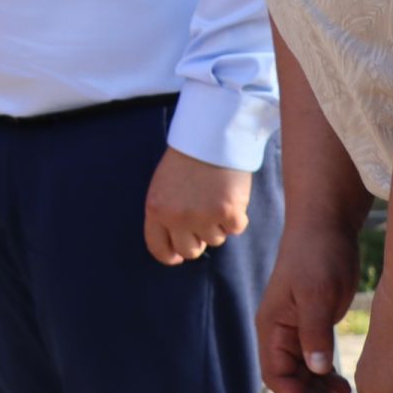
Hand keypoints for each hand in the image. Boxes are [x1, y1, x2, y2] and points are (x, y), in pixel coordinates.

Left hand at [144, 147, 250, 264]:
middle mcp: (176, 217)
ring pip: (215, 240)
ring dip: (218, 224)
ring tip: (215, 197)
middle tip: (203, 220)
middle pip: (189, 251)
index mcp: (155, 209)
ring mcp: (203, 216)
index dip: (170, 255)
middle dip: (197, 240)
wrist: (211, 136)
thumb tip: (176, 246)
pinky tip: (231, 196)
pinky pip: (236, 229)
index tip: (178, 256)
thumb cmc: (186, 160)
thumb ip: (166, 213)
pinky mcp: (228, 212)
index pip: (158, 248)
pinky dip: (237, 216)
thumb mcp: (163, 186)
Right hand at [256, 220, 359, 392]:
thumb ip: (315, 334)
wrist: (325, 228)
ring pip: (304, 374)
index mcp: (271, 327)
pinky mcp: (312, 324)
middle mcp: (278, 332)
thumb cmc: (317, 257)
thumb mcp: (317, 295)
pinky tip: (345, 388)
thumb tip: (316, 371)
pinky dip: (328, 378)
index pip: (277, 376)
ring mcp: (294, 329)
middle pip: (290, 381)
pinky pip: (315, 361)